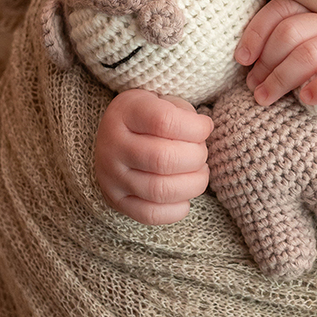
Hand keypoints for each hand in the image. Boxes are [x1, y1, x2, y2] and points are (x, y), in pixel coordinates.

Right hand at [94, 90, 212, 224]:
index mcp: (125, 113)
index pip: (164, 122)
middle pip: (163, 159)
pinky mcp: (116, 201)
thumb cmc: (150, 119)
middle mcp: (113, 145)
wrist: (116, 138)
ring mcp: (111, 176)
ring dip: (193, 184)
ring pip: (160, 190)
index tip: (205, 127)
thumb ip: (184, 113)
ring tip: (199, 173)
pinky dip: (177, 209)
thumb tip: (204, 131)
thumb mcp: (164, 102)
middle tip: (201, 153)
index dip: (196, 128)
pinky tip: (184, 195)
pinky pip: (151, 214)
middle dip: (196, 157)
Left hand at [234, 0, 316, 132]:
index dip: (257, 31)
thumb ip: (277, 56)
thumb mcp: (295, 68)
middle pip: (291, 30)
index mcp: (316, 17)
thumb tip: (244, 60)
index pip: (283, 8)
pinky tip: (306, 100)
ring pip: (310, 52)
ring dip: (281, 78)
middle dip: (266, 62)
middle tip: (254, 87)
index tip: (242, 59)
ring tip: (266, 98)